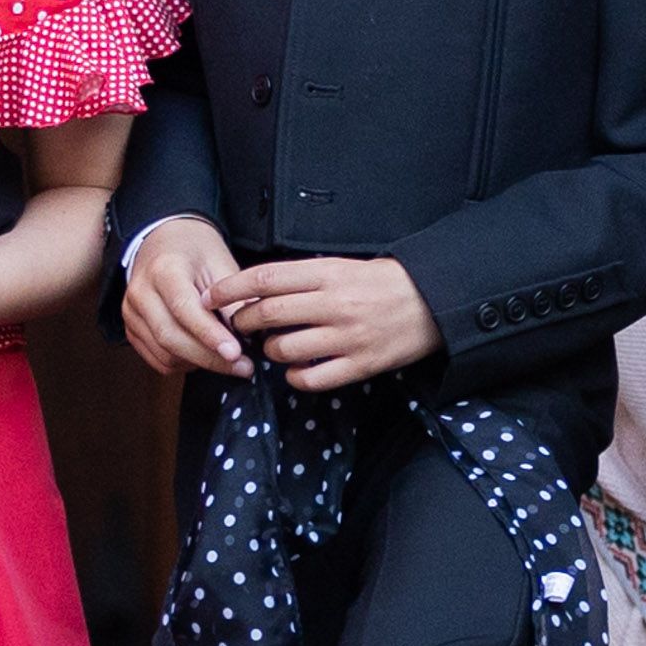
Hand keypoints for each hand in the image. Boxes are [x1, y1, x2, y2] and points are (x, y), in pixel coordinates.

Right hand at [123, 219, 248, 375]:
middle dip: (209, 358)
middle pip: (171, 337)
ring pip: (165, 354)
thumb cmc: (195, 252)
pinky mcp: (132, 329)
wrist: (165, 242)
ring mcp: (132, 313)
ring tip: (227, 360)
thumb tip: (250, 334)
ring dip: (199, 363)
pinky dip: (184, 364)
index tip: (235, 353)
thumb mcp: (220, 264)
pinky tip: (203, 356)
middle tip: (243, 367)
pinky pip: (158, 359)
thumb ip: (232, 299)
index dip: (210, 335)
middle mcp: (141, 292)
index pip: (184, 309)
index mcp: (163, 269)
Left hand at [216, 256, 441, 391]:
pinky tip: (295, 369)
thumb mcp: (342, 266)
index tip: (212, 296)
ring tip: (273, 346)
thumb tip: (258, 289)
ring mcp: (347, 337)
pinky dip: (294, 376)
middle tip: (237, 325)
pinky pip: (312, 378)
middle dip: (243, 322)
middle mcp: (334, 304)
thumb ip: (304, 278)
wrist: (433, 301)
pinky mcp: (361, 365)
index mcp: (328, 273)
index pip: (266, 278)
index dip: (232, 288)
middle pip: (268, 314)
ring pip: (284, 349)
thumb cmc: (381, 282)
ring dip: (269, 350)